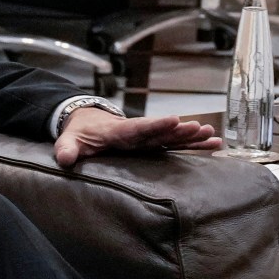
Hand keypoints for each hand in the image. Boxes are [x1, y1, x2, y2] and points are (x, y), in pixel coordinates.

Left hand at [53, 107, 221, 166]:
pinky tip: (214, 145)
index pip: (139, 128)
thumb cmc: (80, 133)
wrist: (88, 123)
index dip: (157, 124)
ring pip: (172, 138)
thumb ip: (66, 149)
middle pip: (162, 132)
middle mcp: (138, 133)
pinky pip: (175, 145)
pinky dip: (193, 145)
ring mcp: (148, 138)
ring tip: (213, 136)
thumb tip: (64, 160)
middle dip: (181, 131)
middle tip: (201, 128)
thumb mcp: (69, 139)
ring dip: (192, 137)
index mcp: (119, 131)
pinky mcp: (153, 144)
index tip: (175, 119)